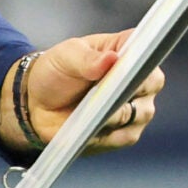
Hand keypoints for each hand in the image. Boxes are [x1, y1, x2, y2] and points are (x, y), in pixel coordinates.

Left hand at [0, 30, 166, 158]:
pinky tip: (92, 128)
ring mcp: (136, 110)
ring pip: (139, 113)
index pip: (148, 51)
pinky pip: (123, 136)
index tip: (132, 62)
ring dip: (117, 112)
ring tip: (96, 110)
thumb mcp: (66, 56)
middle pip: (149, 85)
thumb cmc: (57, 72)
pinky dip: (108, 132)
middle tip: (110, 88)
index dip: (143, 57)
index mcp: (129, 54)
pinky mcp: (124, 135)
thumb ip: (87, 58)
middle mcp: (140, 82)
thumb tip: (110, 59)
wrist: (38, 103)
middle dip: (130, 87)